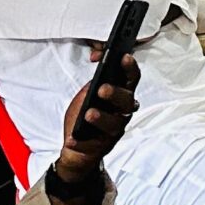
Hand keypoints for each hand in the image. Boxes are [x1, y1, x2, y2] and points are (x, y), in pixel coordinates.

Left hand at [55, 51, 138, 187]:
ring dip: (102, 118)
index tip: (124, 57)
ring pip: (115, 124)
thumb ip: (92, 85)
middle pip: (127, 101)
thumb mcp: (85, 95)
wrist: (76, 146)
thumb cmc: (84, 115)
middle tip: (102, 89)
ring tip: (88, 114)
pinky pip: (94, 144)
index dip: (130, 67)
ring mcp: (115, 129)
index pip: (131, 78)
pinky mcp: (104, 146)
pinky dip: (82, 141)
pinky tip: (72, 138)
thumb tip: (95, 74)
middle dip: (116, 94)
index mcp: (121, 95)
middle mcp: (123, 111)